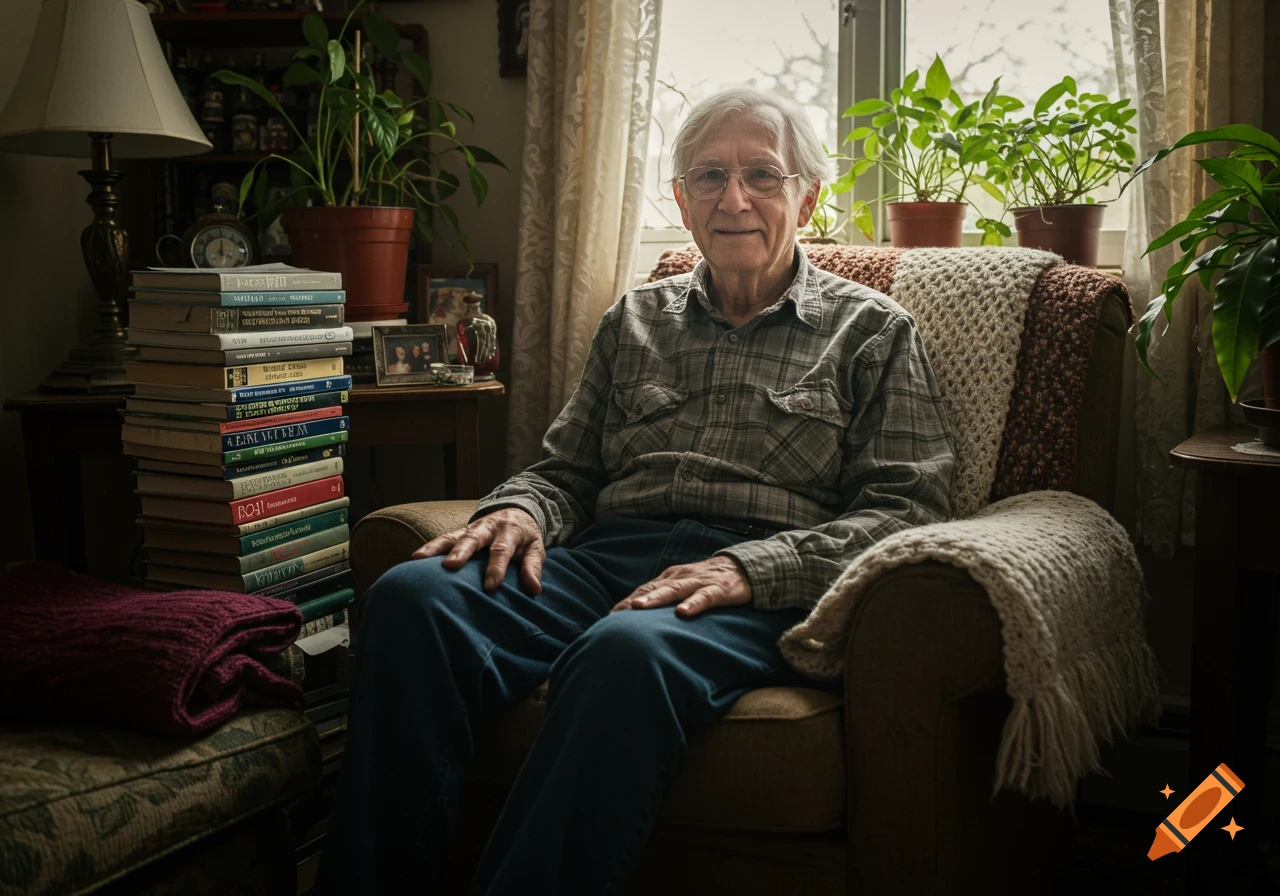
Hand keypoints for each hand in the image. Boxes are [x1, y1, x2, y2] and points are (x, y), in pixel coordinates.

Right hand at [411, 508, 544, 594]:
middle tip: (450, 566)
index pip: (501, 550)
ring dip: (436, 547)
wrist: (517, 511)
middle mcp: (487, 527)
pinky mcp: (460, 532)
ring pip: (452, 536)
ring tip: (419, 558)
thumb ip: (533, 567)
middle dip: (461, 552)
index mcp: (509, 531)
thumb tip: (535, 589)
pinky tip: (415, 557)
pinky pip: (443, 538)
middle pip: (473, 538)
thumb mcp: (536, 548)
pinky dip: (429, 547)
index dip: (496, 568)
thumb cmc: (525, 537)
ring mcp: (471, 528)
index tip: (491, 586)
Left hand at [610, 556, 751, 618]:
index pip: (645, 590)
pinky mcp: (719, 589)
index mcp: (671, 577)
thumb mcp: (685, 587)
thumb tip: (641, 618)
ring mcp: (700, 582)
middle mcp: (682, 577)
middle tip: (616, 613)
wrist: (746, 568)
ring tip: (638, 607)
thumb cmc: (709, 581)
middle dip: (634, 600)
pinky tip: (682, 612)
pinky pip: (705, 597)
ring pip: (675, 590)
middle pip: (654, 588)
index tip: (610, 616)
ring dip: (655, 598)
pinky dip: (693, 604)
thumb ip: (666, 598)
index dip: (627, 602)